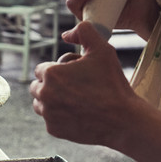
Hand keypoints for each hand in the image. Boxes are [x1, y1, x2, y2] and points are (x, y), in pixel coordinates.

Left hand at [30, 21, 146, 147]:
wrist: (122, 119)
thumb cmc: (112, 83)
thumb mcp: (102, 49)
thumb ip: (84, 31)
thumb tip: (66, 34)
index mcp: (50, 73)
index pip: (41, 69)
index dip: (58, 70)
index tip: (73, 74)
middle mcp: (44, 94)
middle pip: (37, 86)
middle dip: (52, 85)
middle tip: (74, 86)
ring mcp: (48, 114)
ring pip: (40, 103)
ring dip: (52, 100)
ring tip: (74, 99)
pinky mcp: (53, 130)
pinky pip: (50, 119)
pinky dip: (59, 116)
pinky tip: (78, 113)